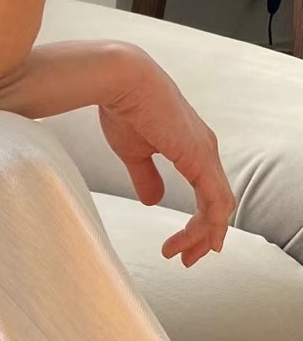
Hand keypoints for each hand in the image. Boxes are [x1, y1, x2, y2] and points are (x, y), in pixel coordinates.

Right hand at [98, 47, 237, 265]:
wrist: (121, 82)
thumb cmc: (124, 108)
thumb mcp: (135, 152)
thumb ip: (146, 177)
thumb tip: (153, 200)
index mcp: (193, 148)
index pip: (207, 194)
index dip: (199, 223)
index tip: (180, 246)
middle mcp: (206, 151)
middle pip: (219, 204)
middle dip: (205, 236)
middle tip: (188, 259)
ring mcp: (206, 154)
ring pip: (220, 207)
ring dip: (204, 235)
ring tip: (183, 255)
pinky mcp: (200, 158)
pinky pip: (215, 201)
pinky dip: (208, 224)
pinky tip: (194, 239)